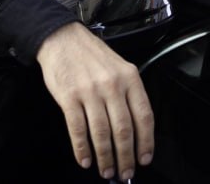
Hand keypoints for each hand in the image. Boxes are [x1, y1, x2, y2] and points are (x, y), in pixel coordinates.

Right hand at [36, 22, 153, 179]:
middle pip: (124, 129)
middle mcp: (113, 85)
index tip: (144, 158)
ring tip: (106, 171)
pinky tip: (85, 160)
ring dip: (105, 157)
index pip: (144, 115)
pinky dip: (82, 149)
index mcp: (130, 78)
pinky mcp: (69, 98)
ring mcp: (90, 92)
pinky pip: (77, 129)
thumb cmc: (92, 55)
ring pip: (101, 133)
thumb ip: (129, 93)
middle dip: (126, 156)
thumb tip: (137, 128)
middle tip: (125, 173)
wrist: (63, 39)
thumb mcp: (120, 67)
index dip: (146, 141)